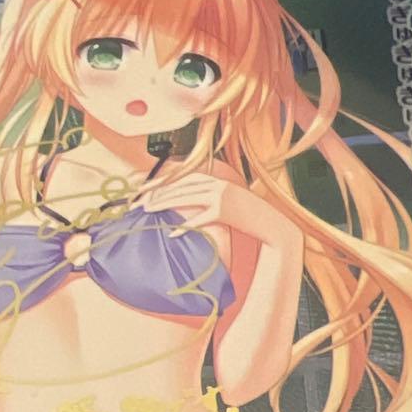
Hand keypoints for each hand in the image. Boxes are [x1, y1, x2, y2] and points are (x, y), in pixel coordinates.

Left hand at [140, 173, 300, 250]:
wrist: (272, 224)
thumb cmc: (248, 216)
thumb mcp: (229, 202)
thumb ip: (210, 199)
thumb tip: (188, 205)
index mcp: (218, 179)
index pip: (184, 178)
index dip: (163, 182)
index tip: (144, 188)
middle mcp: (218, 184)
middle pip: (181, 186)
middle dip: (158, 193)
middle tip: (139, 203)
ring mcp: (222, 197)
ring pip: (186, 198)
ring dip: (165, 204)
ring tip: (148, 212)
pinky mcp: (225, 212)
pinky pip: (200, 219)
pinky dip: (186, 225)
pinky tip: (172, 232)